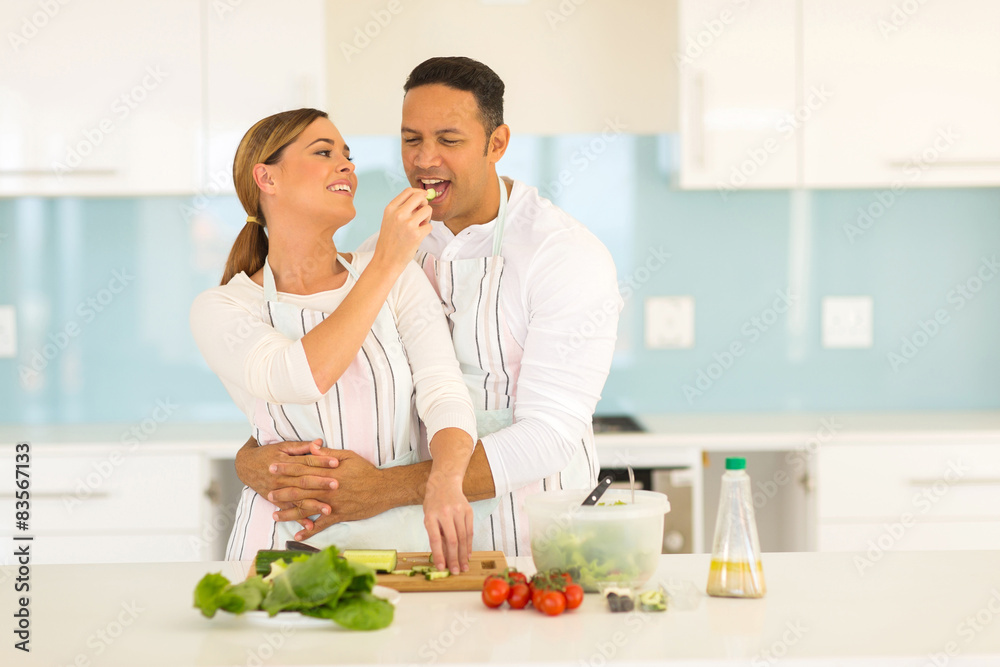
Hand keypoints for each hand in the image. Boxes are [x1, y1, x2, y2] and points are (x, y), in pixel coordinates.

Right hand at [235, 438, 339, 527]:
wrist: (246, 466)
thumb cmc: (267, 453)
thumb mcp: (283, 446)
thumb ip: (302, 446)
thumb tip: (319, 442)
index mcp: (285, 462)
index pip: (306, 461)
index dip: (321, 461)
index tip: (337, 462)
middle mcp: (281, 478)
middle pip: (303, 481)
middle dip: (320, 483)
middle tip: (337, 485)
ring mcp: (278, 491)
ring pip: (298, 499)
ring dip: (313, 505)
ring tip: (328, 509)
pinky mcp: (276, 501)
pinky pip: (289, 511)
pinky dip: (299, 519)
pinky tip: (310, 526)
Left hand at [272, 444, 390, 539]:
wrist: (383, 489)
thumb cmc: (366, 471)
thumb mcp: (348, 456)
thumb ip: (329, 454)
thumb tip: (313, 448)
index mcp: (327, 473)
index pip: (302, 469)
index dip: (286, 469)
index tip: (272, 468)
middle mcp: (327, 489)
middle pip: (300, 490)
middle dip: (282, 491)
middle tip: (267, 492)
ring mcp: (332, 504)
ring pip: (306, 509)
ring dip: (290, 513)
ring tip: (275, 515)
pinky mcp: (338, 515)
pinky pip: (321, 525)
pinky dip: (309, 531)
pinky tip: (298, 535)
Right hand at [372, 187, 432, 271]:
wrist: (386, 260)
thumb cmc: (389, 240)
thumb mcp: (389, 220)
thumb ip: (401, 208)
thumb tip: (421, 198)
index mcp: (390, 208)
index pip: (408, 191)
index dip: (419, 192)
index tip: (423, 196)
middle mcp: (398, 214)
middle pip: (420, 197)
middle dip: (425, 203)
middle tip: (423, 212)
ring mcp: (408, 224)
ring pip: (428, 210)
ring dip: (427, 217)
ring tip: (419, 226)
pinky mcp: (417, 235)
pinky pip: (430, 226)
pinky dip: (426, 230)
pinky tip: (418, 236)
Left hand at [423, 474, 473, 574]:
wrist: (444, 483)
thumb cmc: (434, 503)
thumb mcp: (428, 517)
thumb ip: (436, 534)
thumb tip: (444, 556)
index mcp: (431, 516)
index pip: (435, 539)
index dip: (439, 555)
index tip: (441, 568)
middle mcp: (445, 513)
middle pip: (452, 540)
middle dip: (454, 558)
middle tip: (455, 571)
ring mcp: (458, 511)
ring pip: (463, 537)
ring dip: (463, 554)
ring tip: (463, 567)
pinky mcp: (468, 510)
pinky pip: (469, 531)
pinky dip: (469, 544)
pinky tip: (468, 554)